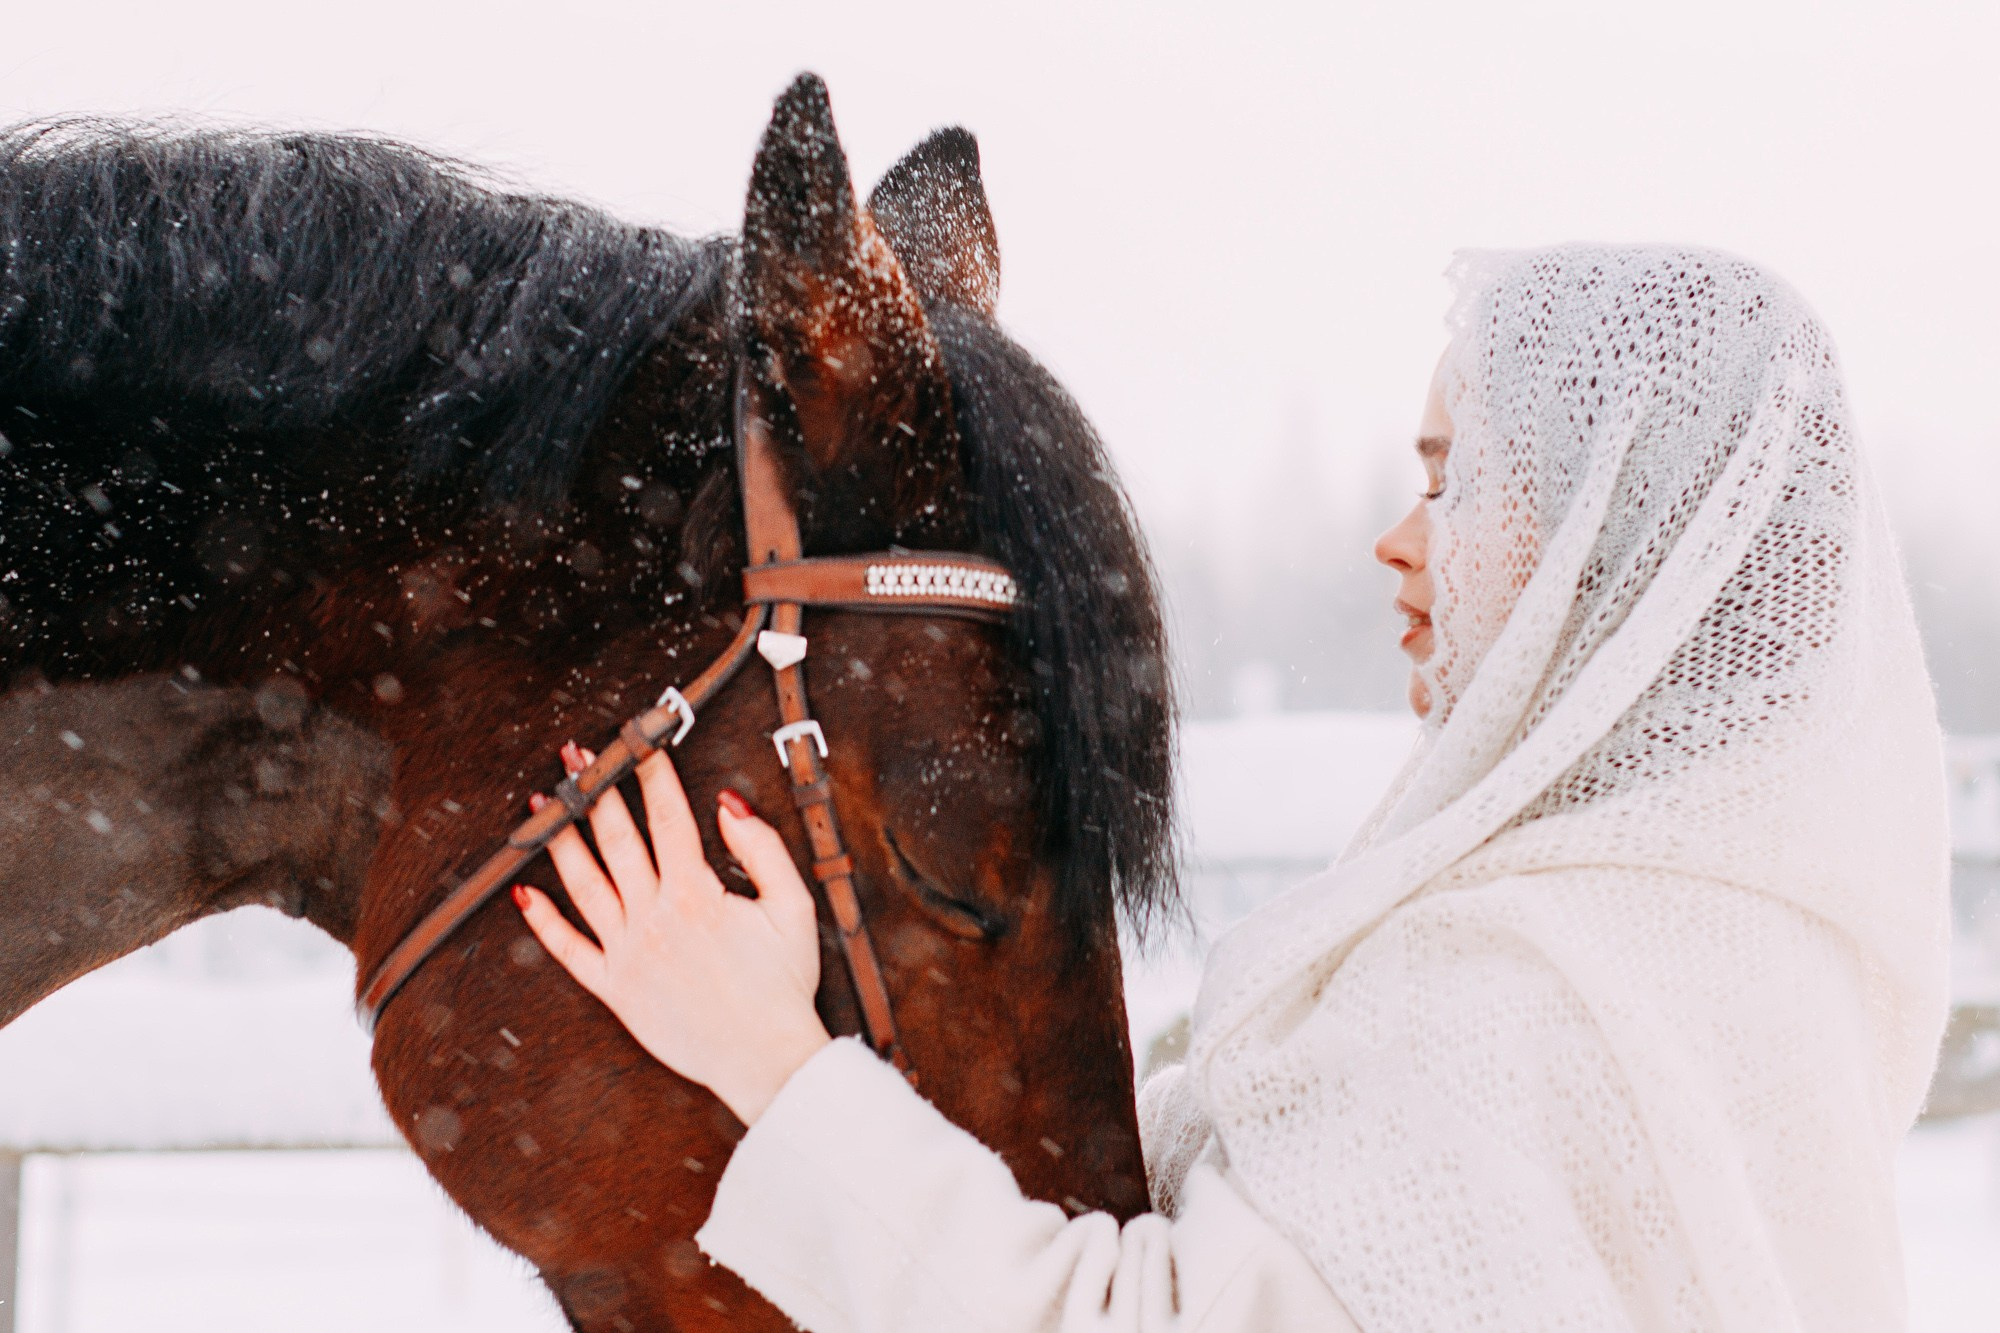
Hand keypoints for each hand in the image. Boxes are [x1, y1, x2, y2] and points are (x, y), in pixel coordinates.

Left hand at [514, 742, 830, 1124]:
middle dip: (596, 791)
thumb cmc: (783, 985)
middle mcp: (655, 918)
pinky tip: (524, 893)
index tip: (640, 741)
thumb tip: (727, 805)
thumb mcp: (793, 907)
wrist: (765, 1059)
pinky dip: (544, 922)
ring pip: (584, 886)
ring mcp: (629, 955)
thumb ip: (763, 850)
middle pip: (616, 840)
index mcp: (698, 895)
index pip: (668, 818)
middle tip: (578, 756)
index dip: (652, 774)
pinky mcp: (616, 990)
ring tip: (541, 805)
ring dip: (560, 841)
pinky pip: (570, 951)